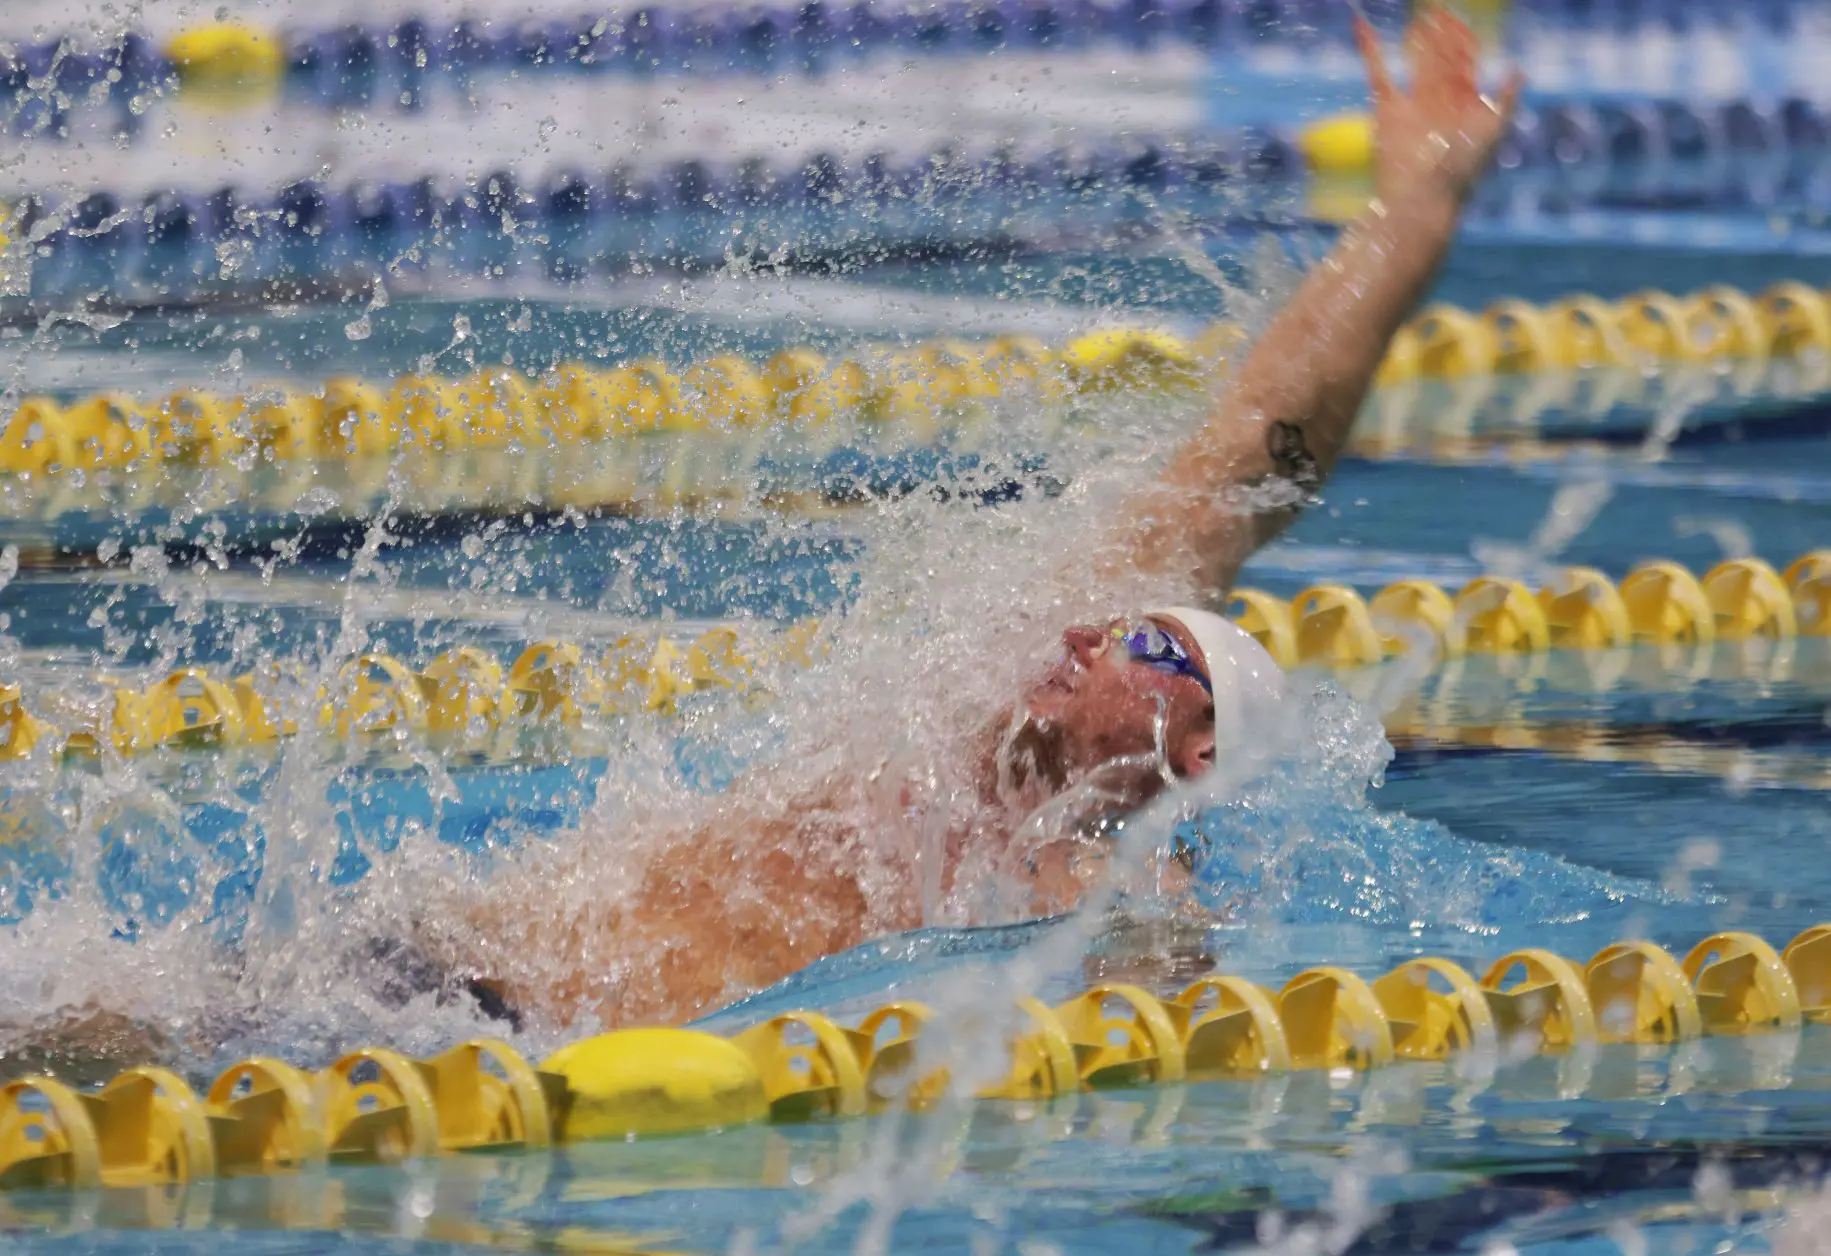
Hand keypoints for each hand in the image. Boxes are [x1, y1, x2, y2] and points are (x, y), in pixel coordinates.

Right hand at [1356, 4, 1521, 211]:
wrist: (1421, 197)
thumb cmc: (1460, 170)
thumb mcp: (1493, 130)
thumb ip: (1506, 99)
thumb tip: (1517, 67)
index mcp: (1465, 103)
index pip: (1466, 60)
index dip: (1465, 38)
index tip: (1462, 19)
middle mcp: (1439, 99)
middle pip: (1442, 55)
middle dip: (1442, 32)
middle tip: (1439, 5)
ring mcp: (1412, 102)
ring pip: (1415, 59)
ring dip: (1419, 35)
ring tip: (1421, 12)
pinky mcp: (1386, 108)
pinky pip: (1377, 71)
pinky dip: (1369, 48)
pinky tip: (1361, 25)